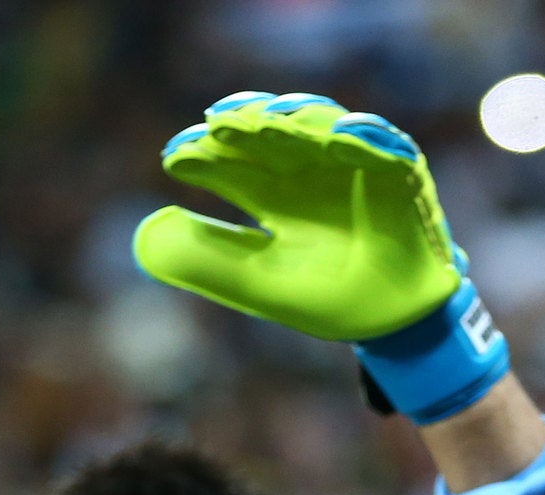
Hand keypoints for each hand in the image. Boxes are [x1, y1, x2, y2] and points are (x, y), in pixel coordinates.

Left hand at [135, 92, 462, 341]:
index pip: (228, 162)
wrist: (397, 324)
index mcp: (270, 194)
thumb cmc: (330, 300)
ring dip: (296, 120)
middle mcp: (306, 170)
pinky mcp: (398, 173)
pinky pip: (385, 147)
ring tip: (271, 122)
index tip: (175, 157)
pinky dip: (366, 137)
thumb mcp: (262, 285)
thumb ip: (209, 262)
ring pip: (320, 127)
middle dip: (244, 127)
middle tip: (218, 125)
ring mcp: (352, 166)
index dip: (202, 155)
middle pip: (268, 134)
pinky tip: (342, 134)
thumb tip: (145, 236)